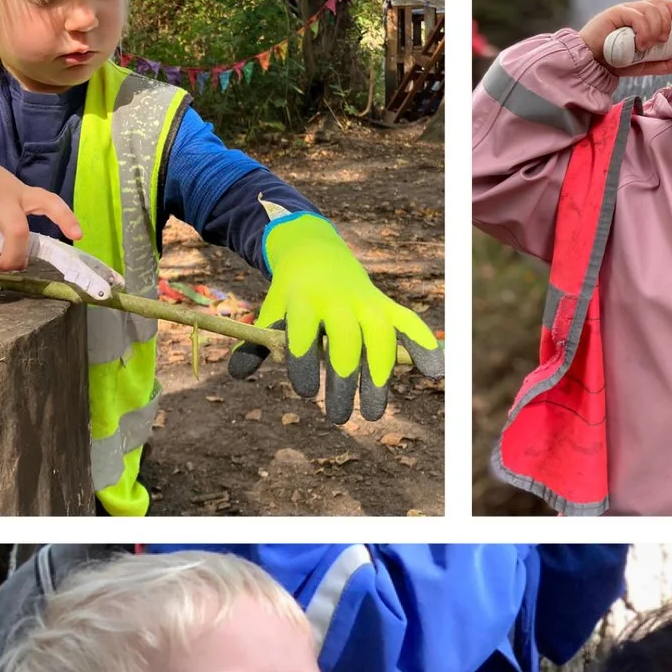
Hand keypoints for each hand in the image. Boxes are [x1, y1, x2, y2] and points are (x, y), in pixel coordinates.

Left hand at [257, 212, 442, 424]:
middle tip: (340, 419)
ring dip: (381, 374)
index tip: (307, 393)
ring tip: (374, 412)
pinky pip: (409, 324)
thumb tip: (235, 374)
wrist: (315, 253)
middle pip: (347, 340)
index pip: (305, 334)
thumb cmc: (289, 295)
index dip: (305, 361)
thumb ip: (255, 344)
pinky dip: (425, 346)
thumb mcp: (270, 313)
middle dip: (344, 379)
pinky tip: (435, 373)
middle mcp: (339, 300)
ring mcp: (367, 301)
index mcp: (304, 301)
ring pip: (381, 336)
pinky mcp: (386, 305)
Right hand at [582, 0, 671, 69]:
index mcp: (641, 17)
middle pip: (659, 6)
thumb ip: (661, 64)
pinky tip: (640, 43)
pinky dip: (644, 30)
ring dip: (655, 27)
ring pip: (650, 9)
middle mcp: (634, 10)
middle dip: (666, 23)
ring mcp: (624, 10)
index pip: (662, 4)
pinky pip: (637, 16)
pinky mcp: (615, 13)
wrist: (589, 65)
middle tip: (662, 41)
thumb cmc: (611, 62)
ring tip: (648, 45)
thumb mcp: (641, 65)